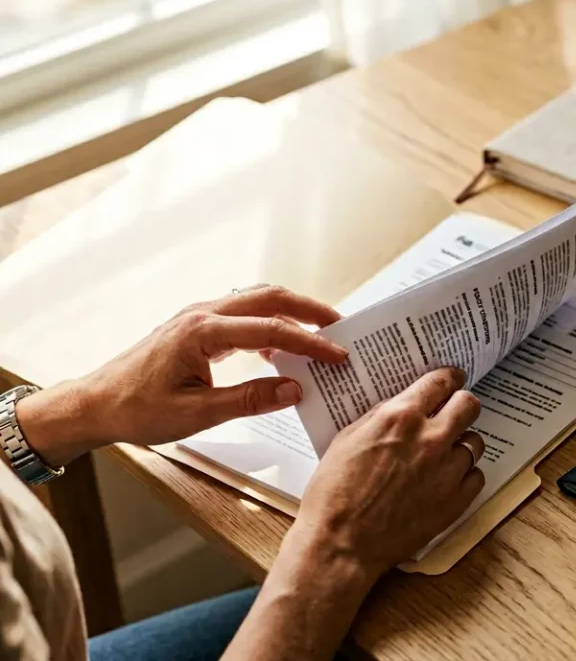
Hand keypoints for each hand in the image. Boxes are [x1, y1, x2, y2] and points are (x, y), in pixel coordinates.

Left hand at [17, 284, 348, 465]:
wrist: (95, 404)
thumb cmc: (136, 409)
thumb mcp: (198, 414)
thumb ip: (250, 400)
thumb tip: (294, 389)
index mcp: (202, 332)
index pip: (270, 330)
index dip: (309, 343)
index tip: (337, 354)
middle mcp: (202, 315)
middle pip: (270, 298)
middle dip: (310, 310)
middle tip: (342, 327)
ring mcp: (199, 316)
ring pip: (257, 300)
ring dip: (292, 312)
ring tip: (322, 331)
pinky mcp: (197, 326)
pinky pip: (244, 314)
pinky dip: (271, 323)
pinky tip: (282, 347)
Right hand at [289, 367, 485, 577]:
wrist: (340, 543)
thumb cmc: (335, 493)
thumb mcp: (348, 438)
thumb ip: (382, 417)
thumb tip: (404, 405)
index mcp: (401, 418)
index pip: (441, 382)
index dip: (450, 378)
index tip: (453, 380)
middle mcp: (431, 439)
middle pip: (469, 405)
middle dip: (462, 404)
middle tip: (454, 411)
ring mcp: (447, 471)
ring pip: (475, 442)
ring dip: (461, 443)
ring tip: (444, 453)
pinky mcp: (456, 501)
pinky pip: (476, 476)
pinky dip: (464, 475)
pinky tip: (447, 480)